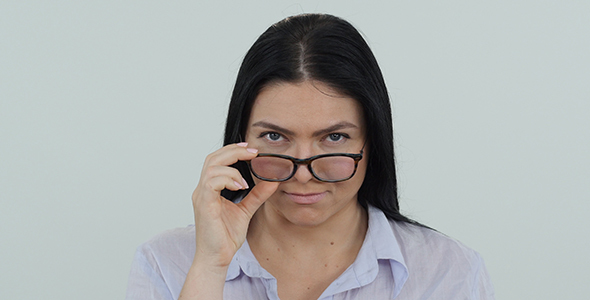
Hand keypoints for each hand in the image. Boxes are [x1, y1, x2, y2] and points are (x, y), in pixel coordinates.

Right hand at [191, 143, 278, 268]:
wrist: (217, 258)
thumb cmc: (225, 237)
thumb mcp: (246, 210)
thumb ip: (257, 195)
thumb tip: (273, 181)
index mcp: (210, 189)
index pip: (216, 161)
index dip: (232, 151)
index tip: (250, 149)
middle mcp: (202, 190)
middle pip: (212, 158)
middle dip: (233, 151)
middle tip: (252, 152)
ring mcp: (201, 197)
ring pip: (211, 168)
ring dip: (231, 167)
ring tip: (246, 179)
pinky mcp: (204, 205)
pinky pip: (211, 183)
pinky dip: (227, 179)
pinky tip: (240, 186)